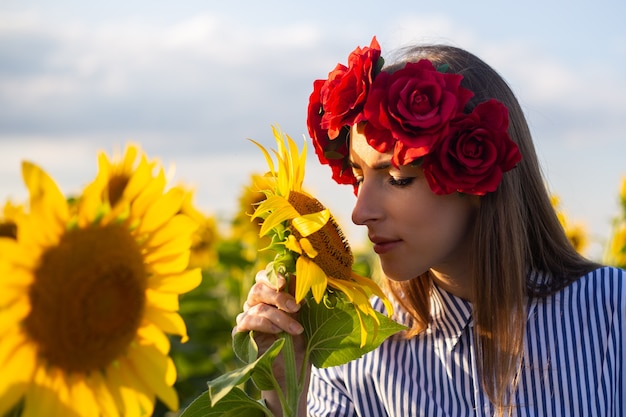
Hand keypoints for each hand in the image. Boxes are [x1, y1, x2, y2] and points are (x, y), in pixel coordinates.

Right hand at [234, 271, 310, 416]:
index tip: (285, 281)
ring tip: (297, 330)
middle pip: (258, 289)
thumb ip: (296, 296)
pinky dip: (264, 325)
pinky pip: (247, 322)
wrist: (292, 369)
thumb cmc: (298, 339)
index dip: (272, 275)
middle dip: (279, 297)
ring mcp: (246, 317)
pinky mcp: (240, 334)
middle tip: (297, 307)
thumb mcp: (302, 315)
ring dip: (280, 318)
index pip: (263, 277)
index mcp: (269, 295)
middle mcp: (254, 303)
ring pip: (258, 308)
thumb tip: (298, 274)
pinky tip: (277, 332)